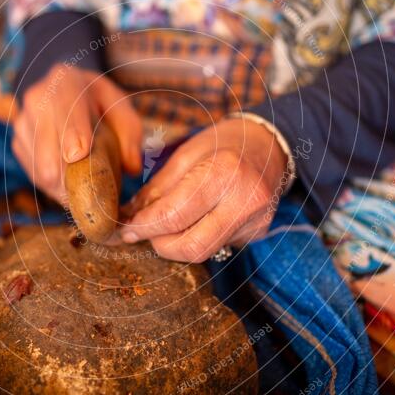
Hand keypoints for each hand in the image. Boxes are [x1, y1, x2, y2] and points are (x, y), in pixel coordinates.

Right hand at [11, 64, 141, 203]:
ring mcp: (22, 122)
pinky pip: (35, 175)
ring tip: (85, 182)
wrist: (71, 97)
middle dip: (68, 171)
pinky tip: (71, 178)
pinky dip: (55, 185)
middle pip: (46, 143)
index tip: (78, 155)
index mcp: (65, 81)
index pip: (65, 108)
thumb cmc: (101, 106)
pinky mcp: (17, 144)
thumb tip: (131, 167)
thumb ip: (131, 136)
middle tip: (92, 191)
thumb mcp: (123, 111)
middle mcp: (37, 99)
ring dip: (65, 183)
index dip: (71, 133)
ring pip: (39, 165)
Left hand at [120, 117, 290, 261]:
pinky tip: (192, 223)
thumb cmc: (224, 143)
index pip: (174, 215)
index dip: (144, 227)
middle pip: (191, 246)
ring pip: (204, 251)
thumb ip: (156, 189)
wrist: (268, 145)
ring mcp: (255, 222)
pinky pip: (217, 245)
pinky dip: (196, 238)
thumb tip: (128, 216)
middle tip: (145, 231)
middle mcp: (245, 201)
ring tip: (165, 226)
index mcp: (224, 172)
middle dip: (160, 243)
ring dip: (176, 244)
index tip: (126, 230)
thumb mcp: (185, 155)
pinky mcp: (257, 234)